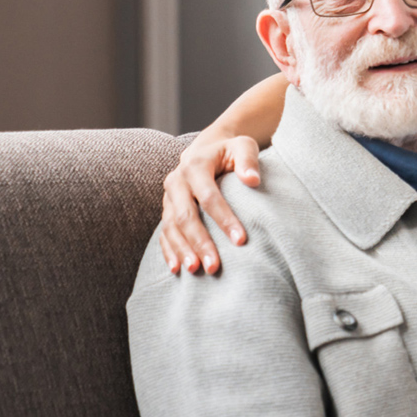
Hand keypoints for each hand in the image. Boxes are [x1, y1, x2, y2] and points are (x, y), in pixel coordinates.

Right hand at [159, 134, 261, 274]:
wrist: (207, 149)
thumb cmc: (230, 151)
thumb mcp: (243, 146)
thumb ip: (248, 160)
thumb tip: (252, 180)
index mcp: (195, 165)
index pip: (208, 196)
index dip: (224, 219)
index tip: (241, 240)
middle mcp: (176, 181)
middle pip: (186, 216)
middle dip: (200, 242)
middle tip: (215, 266)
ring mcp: (168, 197)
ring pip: (171, 227)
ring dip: (183, 250)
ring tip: (196, 270)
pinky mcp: (166, 210)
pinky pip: (163, 233)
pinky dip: (169, 251)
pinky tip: (176, 269)